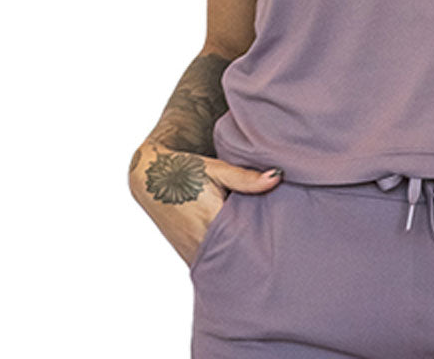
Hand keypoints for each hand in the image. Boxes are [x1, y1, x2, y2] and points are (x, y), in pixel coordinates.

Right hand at [129, 143, 283, 264]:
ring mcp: (192, 254)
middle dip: (254, 260)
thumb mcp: (217, 169)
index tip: (280, 252)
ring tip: (262, 262)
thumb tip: (277, 176)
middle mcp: (200, 244)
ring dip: (239, 261)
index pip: (245, 245)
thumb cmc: (186, 170)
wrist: (152, 178)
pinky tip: (239, 258)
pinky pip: (211, 265)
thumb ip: (247, 178)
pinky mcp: (188, 256)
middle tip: (278, 263)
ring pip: (223, 265)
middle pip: (236, 259)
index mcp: (210, 223)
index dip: (263, 248)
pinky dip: (225, 262)